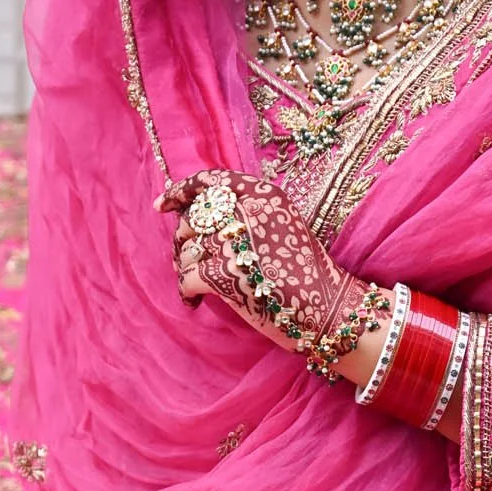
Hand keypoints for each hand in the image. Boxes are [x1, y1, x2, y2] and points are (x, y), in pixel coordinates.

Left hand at [156, 169, 380, 363]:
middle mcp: (247, 212)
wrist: (329, 308)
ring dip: (186, 270)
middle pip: (192, 219)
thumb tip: (197, 220)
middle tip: (188, 262)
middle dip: (183, 241)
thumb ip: (247, 214)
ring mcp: (234, 243)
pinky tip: (195, 303)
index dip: (180, 191)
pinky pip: (186, 279)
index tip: (162, 205)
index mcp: (263, 195)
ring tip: (198, 286)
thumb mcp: (282, 225)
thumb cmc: (306, 273)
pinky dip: (186, 293)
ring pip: (187, 251)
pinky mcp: (225, 275)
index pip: (210, 182)